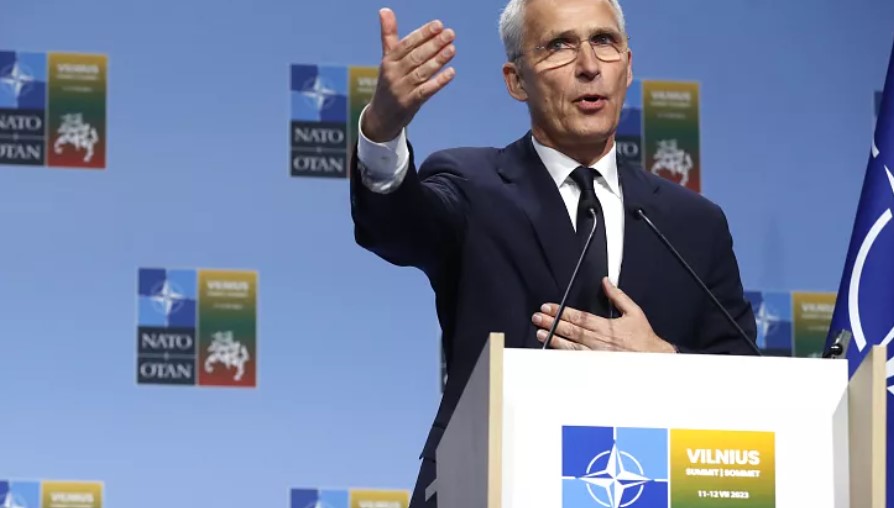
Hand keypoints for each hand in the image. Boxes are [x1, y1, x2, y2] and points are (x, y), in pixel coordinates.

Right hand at [362, 8, 456, 142]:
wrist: (381, 117)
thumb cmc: (389, 83)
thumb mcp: (387, 59)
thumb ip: (389, 35)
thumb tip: (384, 9)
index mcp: (388, 61)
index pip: (407, 44)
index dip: (423, 34)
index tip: (438, 25)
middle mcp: (393, 74)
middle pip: (416, 57)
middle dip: (434, 44)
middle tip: (450, 34)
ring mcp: (401, 90)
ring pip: (422, 73)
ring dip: (438, 60)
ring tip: (452, 49)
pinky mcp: (409, 104)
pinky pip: (425, 91)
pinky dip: (438, 82)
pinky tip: (451, 72)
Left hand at [532, 278, 676, 352]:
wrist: (653, 359)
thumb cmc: (644, 338)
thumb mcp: (634, 312)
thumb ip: (618, 296)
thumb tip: (606, 282)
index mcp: (605, 326)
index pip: (577, 316)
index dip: (560, 311)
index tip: (547, 308)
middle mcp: (598, 340)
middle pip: (570, 330)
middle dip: (551, 323)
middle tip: (537, 318)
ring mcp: (595, 354)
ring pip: (570, 345)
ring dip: (554, 339)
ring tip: (540, 334)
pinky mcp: (596, 364)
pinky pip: (577, 359)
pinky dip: (564, 355)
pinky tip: (554, 351)